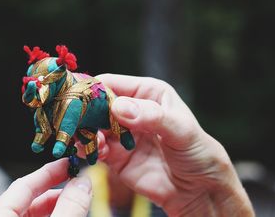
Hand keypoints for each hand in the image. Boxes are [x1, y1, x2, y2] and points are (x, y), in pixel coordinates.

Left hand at [0, 158, 91, 216]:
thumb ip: (68, 207)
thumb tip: (83, 183)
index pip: (23, 185)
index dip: (49, 171)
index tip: (69, 163)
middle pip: (29, 199)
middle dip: (57, 189)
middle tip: (79, 182)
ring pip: (33, 213)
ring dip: (58, 205)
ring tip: (78, 201)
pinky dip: (53, 216)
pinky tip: (69, 214)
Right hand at [88, 74, 253, 215]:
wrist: (199, 191)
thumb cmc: (197, 152)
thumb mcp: (180, 130)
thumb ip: (151, 116)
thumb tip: (119, 107)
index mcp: (147, 93)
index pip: (112, 83)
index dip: (93, 89)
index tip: (77, 98)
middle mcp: (130, 109)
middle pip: (96, 104)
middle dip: (84, 112)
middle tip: (75, 121)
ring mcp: (121, 133)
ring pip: (91, 127)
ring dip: (85, 132)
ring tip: (91, 140)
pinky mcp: (115, 155)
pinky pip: (95, 148)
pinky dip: (89, 149)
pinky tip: (94, 152)